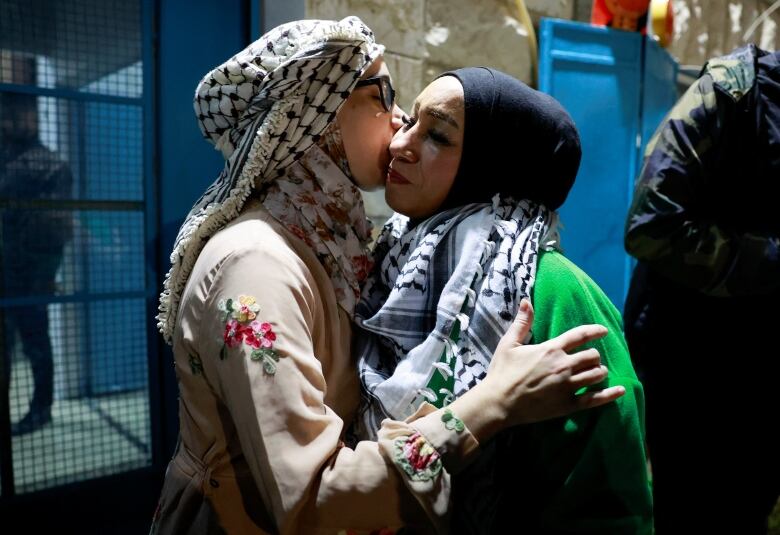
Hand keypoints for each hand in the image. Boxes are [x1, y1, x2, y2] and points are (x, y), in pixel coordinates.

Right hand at [484, 299, 624, 426]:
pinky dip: (610, 394)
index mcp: (551, 349)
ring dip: (598, 371)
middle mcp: (563, 366)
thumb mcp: (508, 344)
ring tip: (595, 372)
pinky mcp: (568, 405)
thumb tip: (526, 301)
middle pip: (592, 356)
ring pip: (596, 374)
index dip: (595, 331)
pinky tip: (620, 390)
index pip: (580, 335)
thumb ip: (522, 323)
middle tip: (588, 359)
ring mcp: (567, 386)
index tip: (604, 331)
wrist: (498, 403)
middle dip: (593, 355)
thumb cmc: (501, 372)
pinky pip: (595, 399)